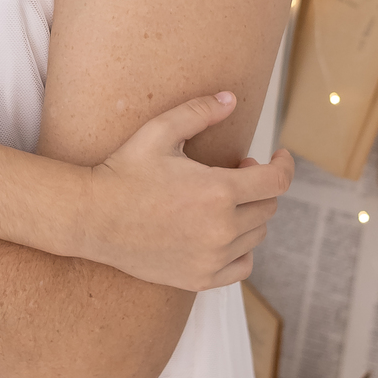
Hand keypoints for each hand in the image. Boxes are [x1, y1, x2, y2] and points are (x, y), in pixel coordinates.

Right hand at [81, 93, 293, 290]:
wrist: (94, 217)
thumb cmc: (125, 170)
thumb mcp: (160, 131)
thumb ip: (199, 112)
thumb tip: (231, 98)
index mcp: (218, 191)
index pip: (276, 182)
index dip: (284, 165)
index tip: (280, 157)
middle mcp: (222, 229)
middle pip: (267, 207)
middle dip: (258, 185)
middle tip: (237, 170)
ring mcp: (213, 257)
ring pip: (256, 235)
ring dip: (249, 214)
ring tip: (223, 200)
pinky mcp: (201, 278)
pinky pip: (243, 266)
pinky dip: (242, 249)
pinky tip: (224, 233)